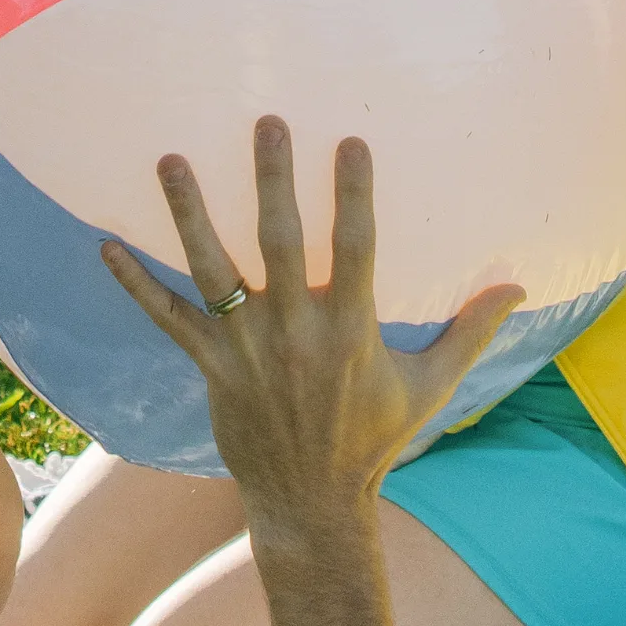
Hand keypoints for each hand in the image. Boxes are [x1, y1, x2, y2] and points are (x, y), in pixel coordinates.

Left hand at [100, 119, 520, 544]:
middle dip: (272, 179)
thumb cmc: (375, 439)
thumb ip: (471, 333)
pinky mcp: (211, 367)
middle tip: (266, 122)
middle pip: (280, 242)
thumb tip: (519, 289)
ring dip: (188, 212)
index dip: (354, 194)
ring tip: (170, 159)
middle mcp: (295, 334)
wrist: (312, 503)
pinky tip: (106, 247)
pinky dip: (136, 285)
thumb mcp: (431, 388)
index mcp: (351, 331)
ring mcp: (247, 349)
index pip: (357, 248)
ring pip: (212, 270)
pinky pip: (168, 319)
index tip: (350, 141)